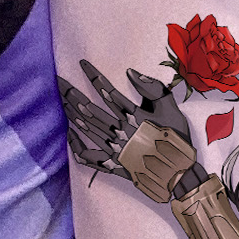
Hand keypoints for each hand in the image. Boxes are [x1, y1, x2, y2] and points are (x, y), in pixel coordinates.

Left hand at [61, 61, 196, 198]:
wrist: (179, 174)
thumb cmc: (177, 140)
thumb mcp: (171, 109)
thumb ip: (153, 89)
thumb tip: (131, 72)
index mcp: (134, 117)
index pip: (108, 91)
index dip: (93, 76)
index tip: (82, 63)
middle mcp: (120, 132)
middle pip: (90, 109)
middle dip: (72, 93)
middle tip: (58, 82)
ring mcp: (114, 149)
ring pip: (87, 128)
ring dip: (72, 113)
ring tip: (61, 100)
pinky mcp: (113, 165)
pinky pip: (89, 157)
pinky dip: (77, 147)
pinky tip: (69, 134)